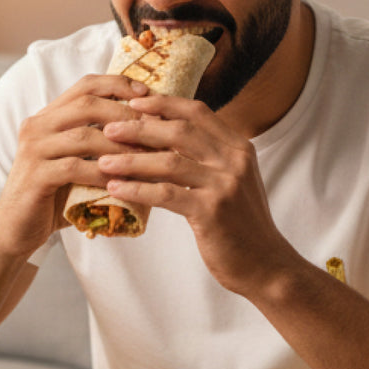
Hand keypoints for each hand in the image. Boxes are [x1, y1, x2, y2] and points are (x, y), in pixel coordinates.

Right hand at [0, 74, 149, 257]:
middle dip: (124, 114)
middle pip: (87, 104)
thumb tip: (148, 135)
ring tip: (147, 157)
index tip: (147, 94)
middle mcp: (37, 126)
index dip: (118, 85)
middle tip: (154, 128)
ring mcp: (33, 150)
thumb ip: (97, 146)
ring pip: (84, 136)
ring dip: (119, 146)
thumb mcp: (76, 164)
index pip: (86, 86)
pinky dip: (102, 173)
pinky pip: (75, 168)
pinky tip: (123, 181)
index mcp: (48, 117)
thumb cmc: (52, 197)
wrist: (15, 230)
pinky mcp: (34, 176)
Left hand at [97, 94, 303, 294]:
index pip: (197, 112)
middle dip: (139, 128)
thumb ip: (209, 158)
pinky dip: (137, 190)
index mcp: (239, 147)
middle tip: (108, 130)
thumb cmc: (241, 225)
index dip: (163, 104)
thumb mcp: (231, 182)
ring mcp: (225, 184)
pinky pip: (165, 194)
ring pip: (168, 161)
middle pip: (179, 130)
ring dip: (131, 160)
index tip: (133, 103)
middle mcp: (235, 160)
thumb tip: (168, 139)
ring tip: (103, 163)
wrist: (266, 265)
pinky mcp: (212, 211)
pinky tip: (116, 190)